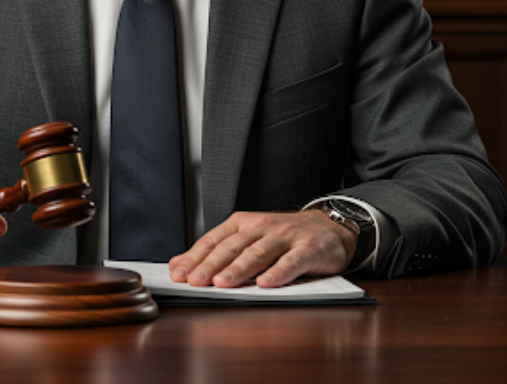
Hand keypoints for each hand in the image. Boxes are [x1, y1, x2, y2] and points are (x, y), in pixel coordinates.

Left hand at [168, 210, 355, 287]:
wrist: (328, 227)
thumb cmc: (284, 237)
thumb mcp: (249, 238)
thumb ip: (218, 251)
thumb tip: (180, 264)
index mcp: (242, 223)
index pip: (213, 240)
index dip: (195, 257)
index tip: (178, 274)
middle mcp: (261, 226)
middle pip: (232, 247)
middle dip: (211, 265)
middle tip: (195, 281)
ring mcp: (285, 236)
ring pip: (258, 253)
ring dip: (238, 269)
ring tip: (222, 283)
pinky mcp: (307, 249)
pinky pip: (291, 262)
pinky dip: (277, 273)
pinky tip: (265, 284)